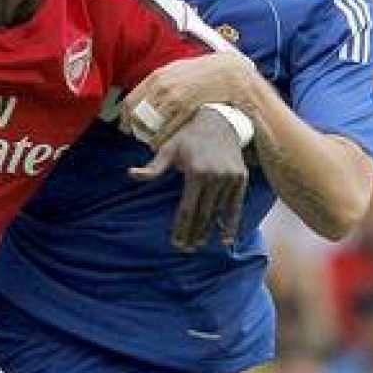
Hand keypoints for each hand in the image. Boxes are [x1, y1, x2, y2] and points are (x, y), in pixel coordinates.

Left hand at [120, 52, 257, 146]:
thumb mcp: (175, 69)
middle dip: (135, 129)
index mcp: (156, 77)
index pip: (130, 101)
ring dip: (147, 136)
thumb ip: (158, 81)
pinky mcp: (187, 109)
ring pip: (150, 124)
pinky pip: (167, 130)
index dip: (124, 117)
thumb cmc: (202, 71)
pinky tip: (161, 144)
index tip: (126, 127)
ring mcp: (174, 98)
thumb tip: (143, 93)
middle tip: (137, 136)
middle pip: (136, 115)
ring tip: (150, 142)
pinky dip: (160, 140)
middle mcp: (162, 87)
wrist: (228, 71)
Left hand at [129, 108, 248, 250]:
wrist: (221, 122)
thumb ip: (153, 167)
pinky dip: (231, 222)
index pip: (187, 208)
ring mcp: (230, 178)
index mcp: (196, 172)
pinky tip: (226, 238)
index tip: (175, 243)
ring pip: (218, 211)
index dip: (181, 227)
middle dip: (193, 233)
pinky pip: (235, 205)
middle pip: (202, 213)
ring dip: (209, 230)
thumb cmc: (189, 137)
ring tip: (199, 245)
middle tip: (185, 250)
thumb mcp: (169, 149)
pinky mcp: (241, 178)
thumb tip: (131, 174)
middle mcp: (215, 177)